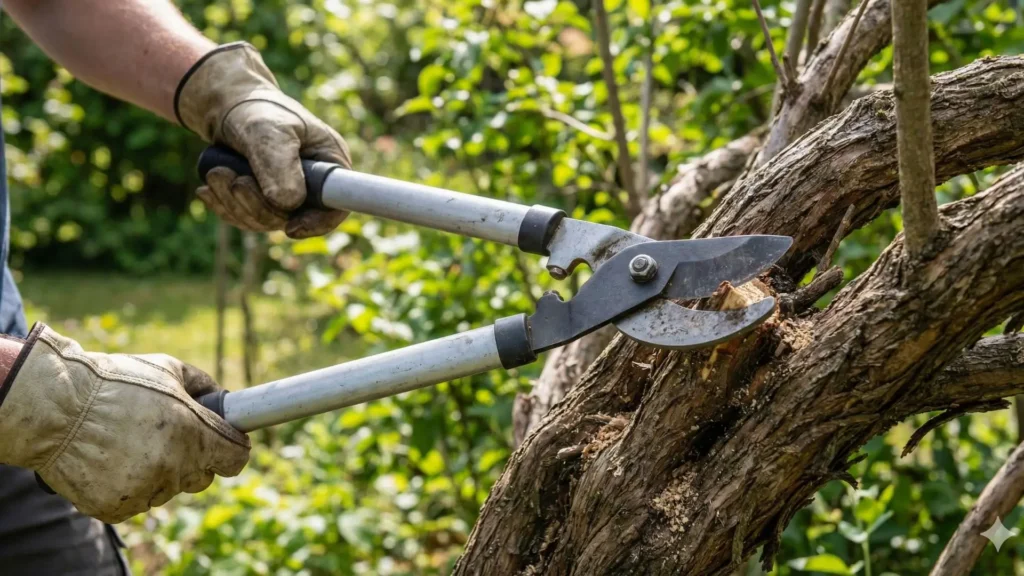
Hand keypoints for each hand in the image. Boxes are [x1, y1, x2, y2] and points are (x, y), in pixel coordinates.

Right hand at [0, 324, 249, 523]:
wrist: (54, 408)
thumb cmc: (113, 382)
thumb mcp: (167, 368)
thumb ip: (202, 384)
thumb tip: (219, 395)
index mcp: (195, 434)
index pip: (236, 459)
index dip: (233, 448)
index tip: (225, 442)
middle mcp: (174, 467)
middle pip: (202, 477)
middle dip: (192, 459)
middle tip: (167, 437)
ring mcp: (144, 490)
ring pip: (167, 489)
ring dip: (158, 473)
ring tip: (128, 443)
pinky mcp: (115, 508)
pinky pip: (135, 501)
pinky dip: (127, 485)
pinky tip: (110, 460)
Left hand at [175, 42, 350, 238]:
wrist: (229, 104)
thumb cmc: (256, 109)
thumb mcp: (269, 131)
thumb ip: (278, 165)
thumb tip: (287, 204)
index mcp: (330, 164)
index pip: (336, 207)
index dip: (316, 223)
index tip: (290, 227)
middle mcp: (314, 185)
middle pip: (293, 219)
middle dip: (257, 206)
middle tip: (230, 179)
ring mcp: (289, 195)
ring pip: (265, 222)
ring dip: (234, 204)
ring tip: (215, 173)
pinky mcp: (265, 200)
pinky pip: (246, 219)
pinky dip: (225, 207)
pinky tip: (208, 191)